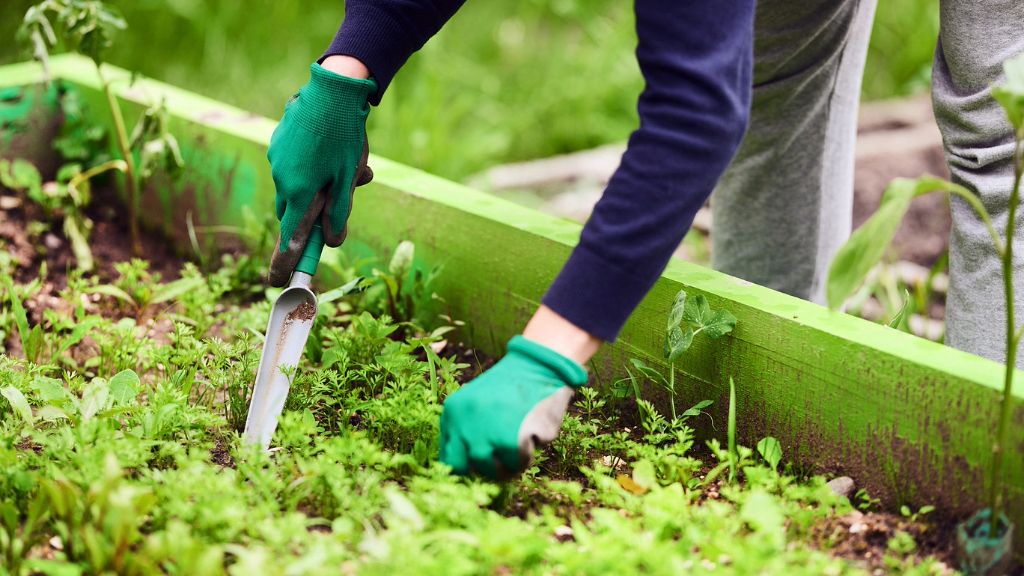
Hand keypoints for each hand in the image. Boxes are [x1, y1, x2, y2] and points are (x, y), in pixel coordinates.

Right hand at [266, 63, 376, 285]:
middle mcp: (282, 178)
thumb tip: (332, 242)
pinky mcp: (279, 142)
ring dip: (318, 185)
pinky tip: (333, 144)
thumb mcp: (348, 180)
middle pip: (293, 212)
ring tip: (354, 167)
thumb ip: (339, 213)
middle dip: (312, 214)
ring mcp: (277, 159)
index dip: (284, 263)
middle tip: (344, 194)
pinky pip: (292, 164)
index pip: (289, 238)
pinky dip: (311, 165)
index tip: (277, 283)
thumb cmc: (345, 137)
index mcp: (299, 192)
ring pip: (296, 186)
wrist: (333, 89)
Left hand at [439, 336, 588, 478]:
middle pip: (470, 469)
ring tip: (520, 443)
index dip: (467, 466)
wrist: (537, 366)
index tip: (482, 464)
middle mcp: (464, 426)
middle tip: (503, 458)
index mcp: (453, 414)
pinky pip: (519, 463)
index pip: (448, 459)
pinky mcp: (512, 441)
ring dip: (510, 464)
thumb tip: (466, 467)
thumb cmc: (510, 387)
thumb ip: (464, 429)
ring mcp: (486, 435)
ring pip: (495, 471)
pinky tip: (532, 434)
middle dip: (488, 469)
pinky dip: (528, 455)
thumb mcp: (475, 402)